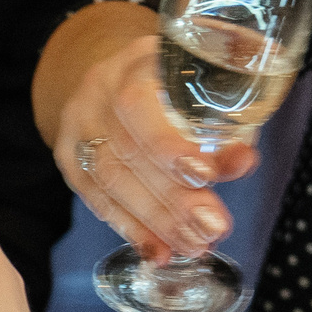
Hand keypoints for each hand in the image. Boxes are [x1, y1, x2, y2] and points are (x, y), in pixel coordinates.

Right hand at [54, 34, 255, 261]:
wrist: (119, 73)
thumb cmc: (179, 79)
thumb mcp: (210, 77)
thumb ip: (231, 114)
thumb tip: (243, 159)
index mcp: (135, 61)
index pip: (138, 104)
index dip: (168, 144)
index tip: (207, 175)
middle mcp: (98, 92)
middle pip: (127, 152)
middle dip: (173, 197)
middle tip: (213, 227)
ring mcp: (78, 127)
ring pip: (111, 182)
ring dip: (156, 221)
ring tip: (194, 245)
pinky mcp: (69, 158)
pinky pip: (97, 200)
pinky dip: (130, 228)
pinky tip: (157, 250)